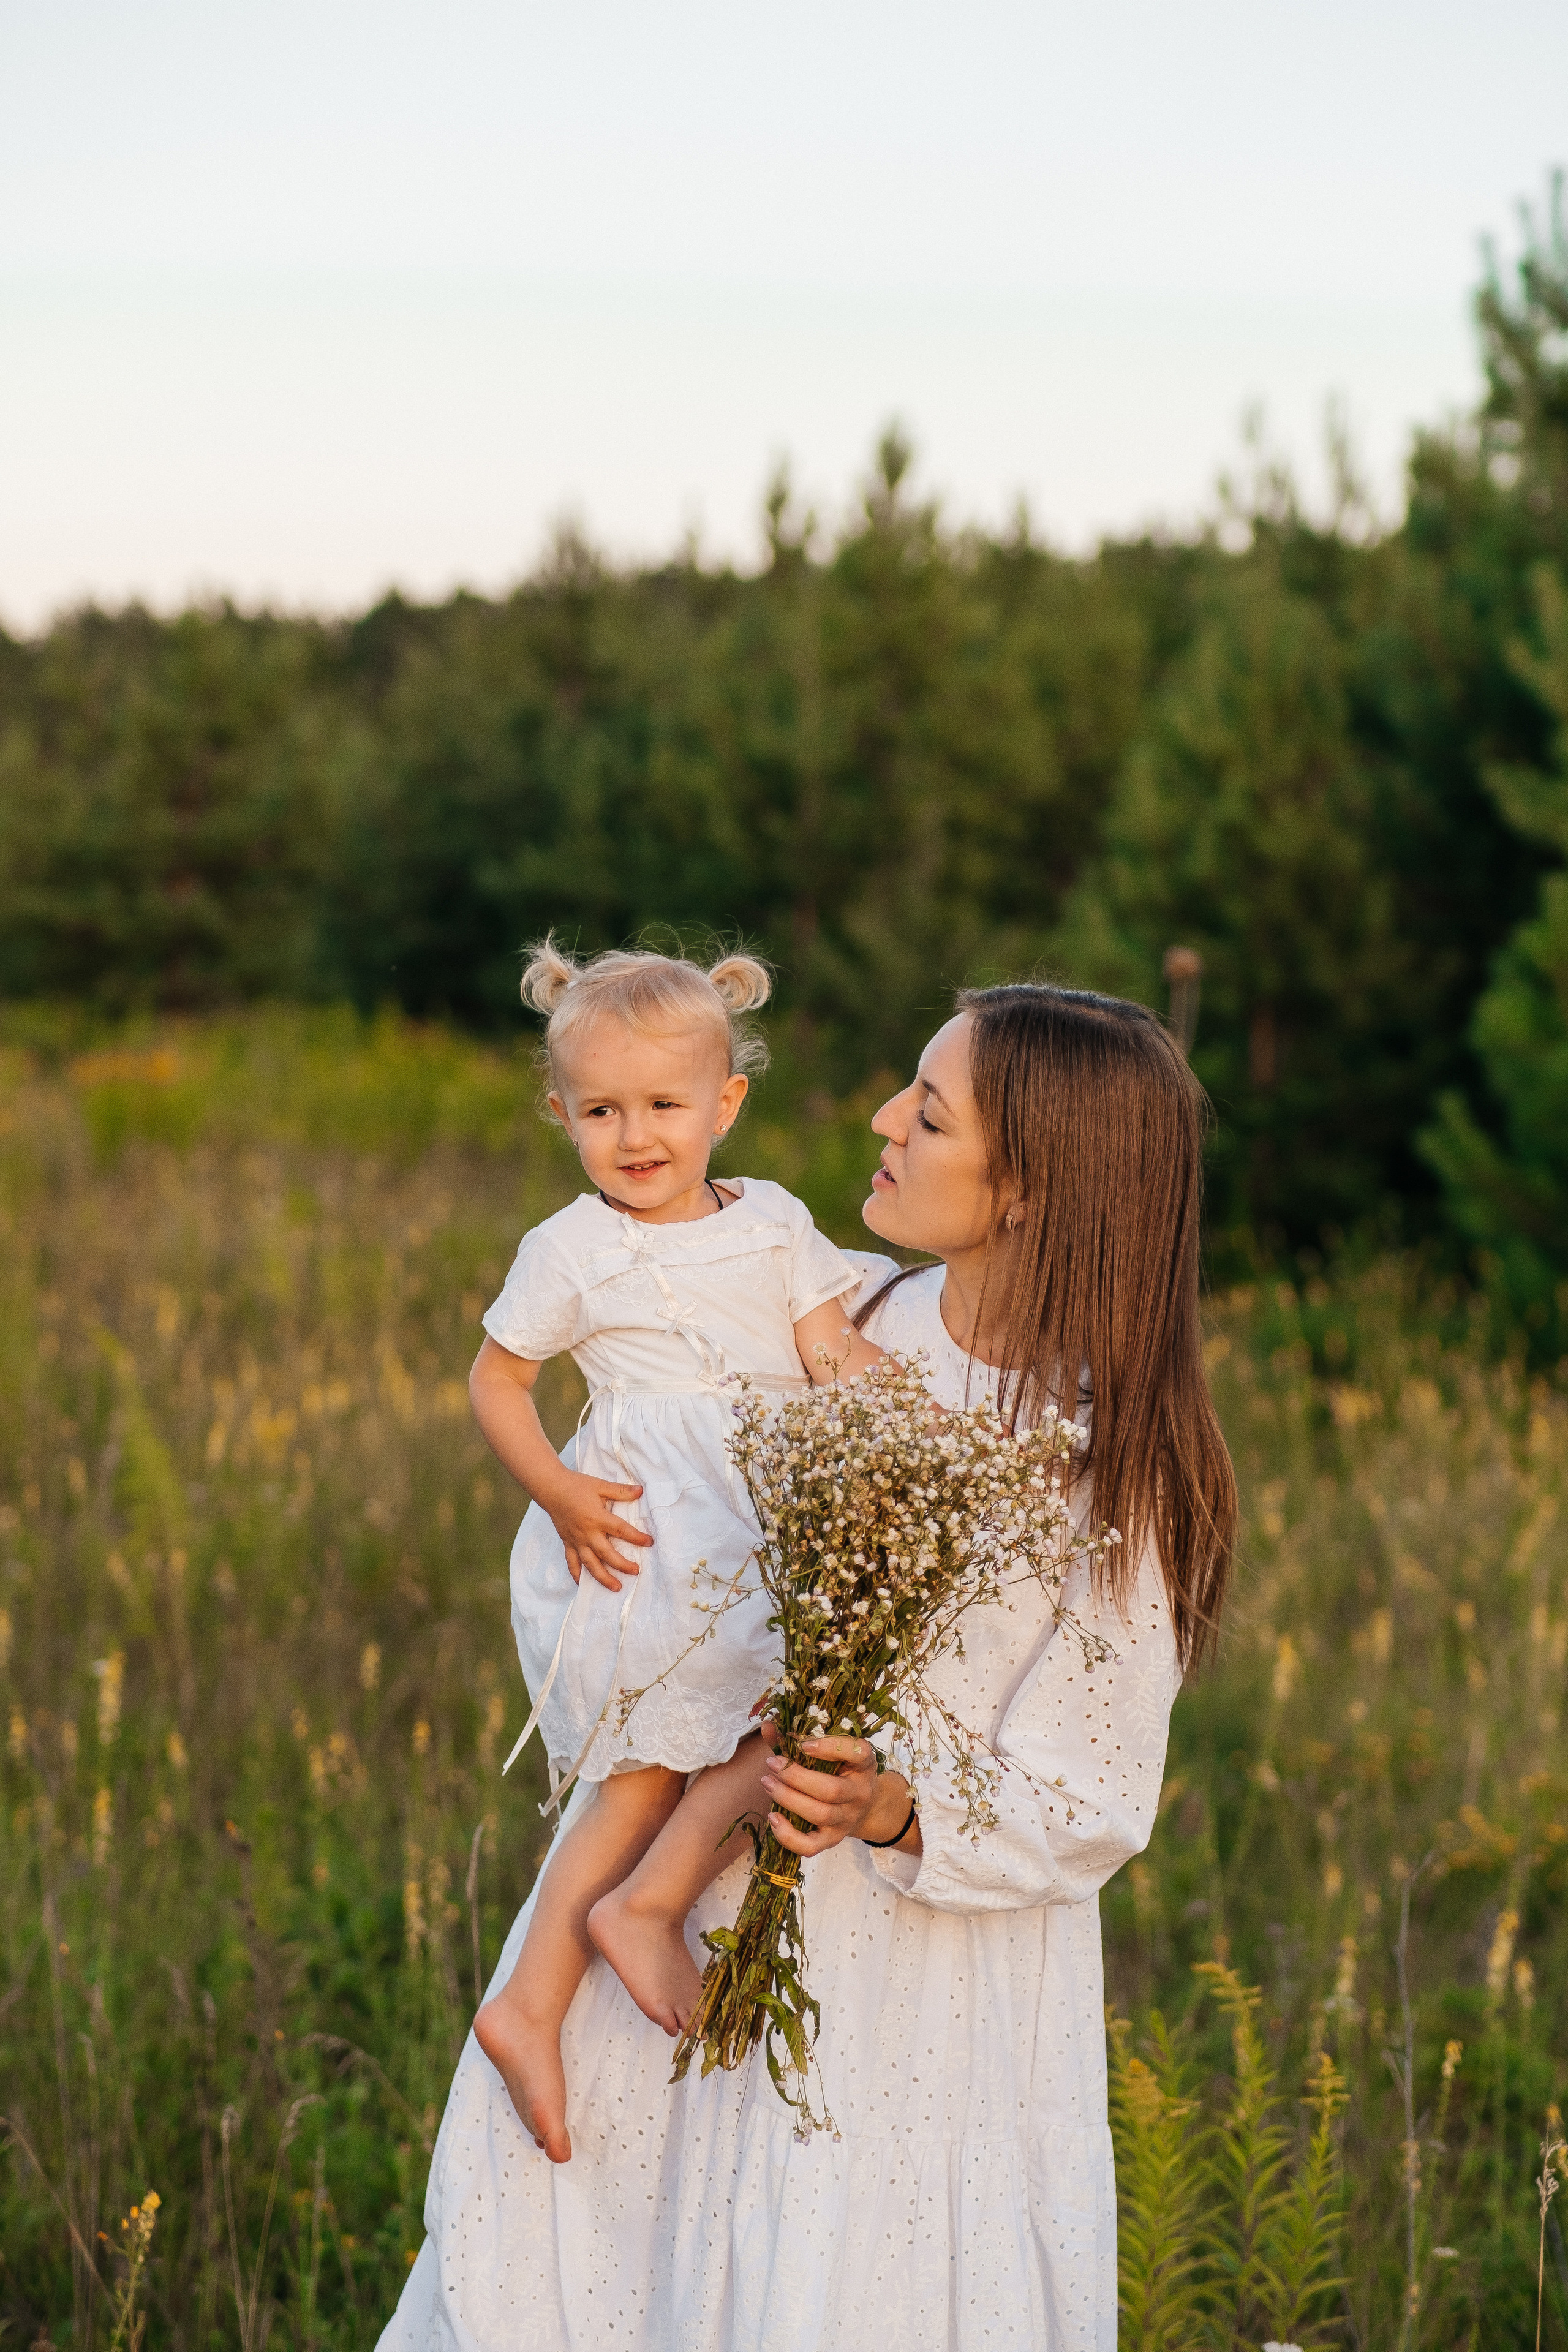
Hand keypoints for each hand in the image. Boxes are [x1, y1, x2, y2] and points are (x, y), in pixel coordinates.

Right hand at [536, 1465, 650, 1590]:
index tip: (649, 1542)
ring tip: (616, 1587)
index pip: (621, 1530)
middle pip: (607, 1554)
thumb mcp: (600, 1485)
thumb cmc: (576, 1485)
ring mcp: (576, 1541)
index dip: (636, 1538)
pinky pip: (572, 1562)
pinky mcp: (567, 1543)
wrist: (551, 1488)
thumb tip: (641, 1491)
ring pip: (590, 1564)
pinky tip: (583, 1584)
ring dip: (603, 1577)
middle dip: (622, 1565)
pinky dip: (577, 1574)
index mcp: (597, 1517)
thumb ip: (621, 1491)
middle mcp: (587, 1533)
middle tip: (636, 1571)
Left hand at [758, 1720, 920, 1858]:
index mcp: (863, 1764)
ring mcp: (847, 1819)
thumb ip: (799, 1738)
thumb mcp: (831, 1751)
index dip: (829, 1748)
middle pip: (831, 1790)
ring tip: (767, 1782)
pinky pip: (811, 1846)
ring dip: (788, 1798)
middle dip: (796, 1777)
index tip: (802, 1744)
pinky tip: (773, 1817)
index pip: (857, 1753)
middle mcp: (859, 1793)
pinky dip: (789, 1836)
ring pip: (819, 1814)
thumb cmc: (841, 1770)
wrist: (865, 1807)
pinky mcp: (833, 1840)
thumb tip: (767, 1726)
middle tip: (772, 1763)